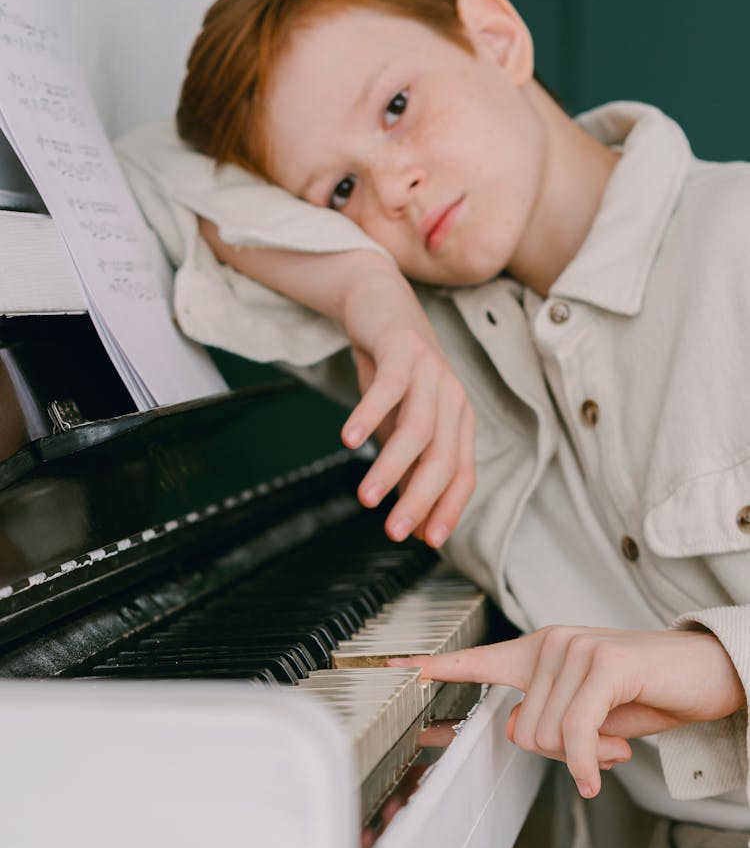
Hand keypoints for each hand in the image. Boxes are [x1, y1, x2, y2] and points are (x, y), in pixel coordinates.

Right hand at [340, 267, 475, 548]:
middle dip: (419, 500)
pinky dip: (369, 416)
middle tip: (392, 532)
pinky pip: (389, 388)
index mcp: (458, 421)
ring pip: (418, 430)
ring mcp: (432, 372)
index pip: (463, 475)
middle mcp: (453, 398)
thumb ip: (407, 465)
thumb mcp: (401, 423)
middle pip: (442, 459)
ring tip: (366, 497)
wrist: (381, 305)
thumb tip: (408, 518)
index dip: (447, 509)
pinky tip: (350, 440)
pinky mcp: (404, 349)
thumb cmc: (393, 372)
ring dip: (392, 468)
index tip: (427, 542)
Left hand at [390, 626, 745, 798]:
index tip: (392, 666)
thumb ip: (550, 721)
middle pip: (522, 731)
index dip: (432, 668)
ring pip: (547, 735)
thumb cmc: (645, 695)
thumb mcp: (588, 717)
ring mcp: (574, 649)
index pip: (476, 659)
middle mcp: (550, 644)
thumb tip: (525, 732)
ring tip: (617, 736)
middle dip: (564, 753)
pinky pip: (575, 731)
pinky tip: (606, 764)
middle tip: (602, 745)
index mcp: (538, 654)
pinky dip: (589, 760)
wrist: (705, 675)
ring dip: (586, 754)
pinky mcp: (602, 664)